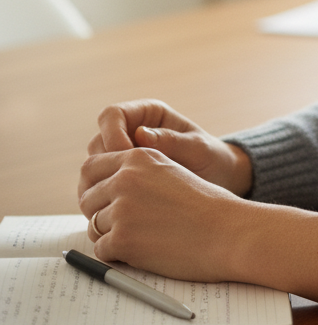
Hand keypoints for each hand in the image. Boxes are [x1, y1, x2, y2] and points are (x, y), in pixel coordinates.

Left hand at [78, 146, 256, 277]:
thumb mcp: (172, 173)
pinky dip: (118, 255)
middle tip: (125, 224)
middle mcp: (126, 178)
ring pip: (94, 225)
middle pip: (88, 198)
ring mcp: (122, 208)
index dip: (96, 185)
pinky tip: (144, 251)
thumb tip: (102, 191)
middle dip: (101, 212)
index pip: (92, 167)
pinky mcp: (122, 238)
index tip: (106, 199)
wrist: (228, 231)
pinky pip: (101, 250)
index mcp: (140, 156)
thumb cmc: (207, 207)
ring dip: (112, 235)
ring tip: (144, 238)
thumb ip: (139, 175)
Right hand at [84, 100, 251, 197]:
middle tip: (121, 182)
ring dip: (100, 183)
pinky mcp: (120, 180)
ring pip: (93, 167)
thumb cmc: (211, 157)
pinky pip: (100, 187)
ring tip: (119, 199)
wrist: (217, 180)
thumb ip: (172, 141)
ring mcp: (123, 158)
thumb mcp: (198, 148)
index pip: (113, 115)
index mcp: (147, 115)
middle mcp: (130, 133)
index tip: (127, 155)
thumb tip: (141, 135)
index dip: (112, 133)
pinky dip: (104, 198)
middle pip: (97, 142)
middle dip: (105, 162)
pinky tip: (119, 209)